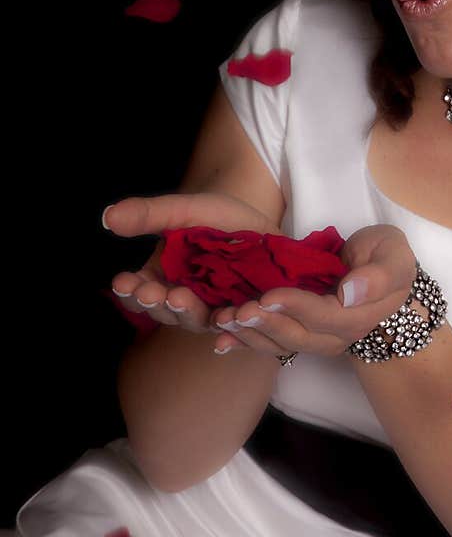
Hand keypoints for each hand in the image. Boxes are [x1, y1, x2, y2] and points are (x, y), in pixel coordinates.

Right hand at [107, 192, 282, 335]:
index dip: (131, 291)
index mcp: (162, 282)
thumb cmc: (214, 216)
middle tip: (152, 293)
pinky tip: (226, 318)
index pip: (138, 294)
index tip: (123, 282)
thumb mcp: (182, 211)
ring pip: (197, 320)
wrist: (258, 218)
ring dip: (187, 312)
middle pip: (166, 312)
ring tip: (180, 298)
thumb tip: (108, 216)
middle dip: (158, 303)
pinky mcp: (244, 311)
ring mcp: (214, 309)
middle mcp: (185, 302)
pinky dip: (230, 326)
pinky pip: (236, 325)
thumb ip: (148, 215)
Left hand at [209, 223, 418, 356]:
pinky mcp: (299, 334)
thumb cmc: (386, 257)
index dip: (295, 307)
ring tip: (222, 320)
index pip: (324, 317)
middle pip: (297, 337)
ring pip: (279, 345)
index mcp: (358, 317)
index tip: (268, 295)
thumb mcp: (394, 256)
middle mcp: (336, 336)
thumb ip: (379, 275)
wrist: (381, 270)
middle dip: (264, 324)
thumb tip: (350, 293)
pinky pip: (270, 343)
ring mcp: (316, 339)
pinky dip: (244, 342)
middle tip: (236, 311)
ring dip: (248, 335)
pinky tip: (220, 340)